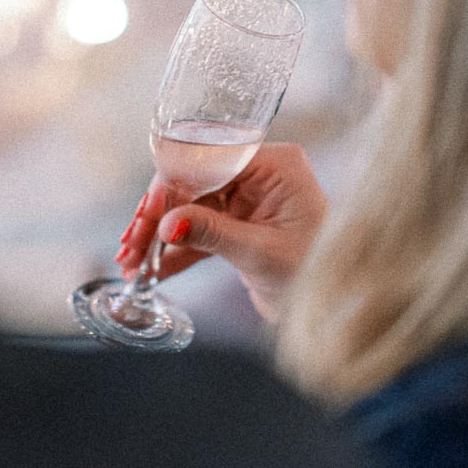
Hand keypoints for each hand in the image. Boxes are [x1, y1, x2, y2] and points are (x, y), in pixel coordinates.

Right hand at [116, 143, 328, 322]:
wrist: (336, 306)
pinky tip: (149, 270)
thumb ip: (212, 233)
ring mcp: (246, 199)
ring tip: (131, 262)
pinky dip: (174, 251)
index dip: (171, 187)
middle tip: (130, 245)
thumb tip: (167, 224)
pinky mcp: (237, 224)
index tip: (146, 215)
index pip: (208, 162)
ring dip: (158, 237)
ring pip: (187, 209)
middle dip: (157, 216)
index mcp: (275, 165)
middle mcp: (259, 174)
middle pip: (192, 184)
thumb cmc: (316, 272)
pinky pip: (197, 230)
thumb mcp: (260, 252)